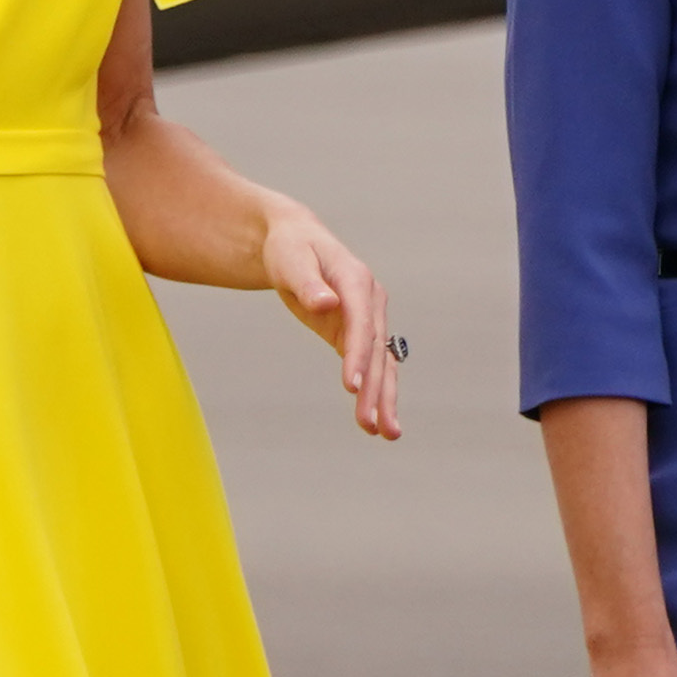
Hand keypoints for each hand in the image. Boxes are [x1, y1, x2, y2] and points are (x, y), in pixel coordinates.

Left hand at [263, 198, 404, 441]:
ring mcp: (369, 318)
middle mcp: (371, 300)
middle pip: (376, 350)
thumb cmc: (289, 248)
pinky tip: (376, 423)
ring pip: (381, 363)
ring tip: (387, 434)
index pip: (362, 323)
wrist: (294, 241)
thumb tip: (327, 304)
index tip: (352, 386)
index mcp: (356, 280)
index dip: (359, 354)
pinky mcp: (359, 333)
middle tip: (371, 425)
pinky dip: (375, 392)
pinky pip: (371, 366)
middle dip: (374, 389)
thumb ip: (308, 283)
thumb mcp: (291, 260)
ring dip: (383, 399)